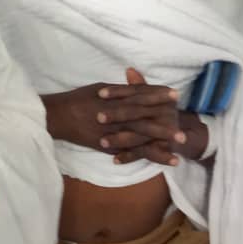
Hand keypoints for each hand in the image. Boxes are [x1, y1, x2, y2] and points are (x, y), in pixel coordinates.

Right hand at [44, 68, 204, 165]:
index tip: (174, 94)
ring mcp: (112, 130)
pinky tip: (168, 160)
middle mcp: (115, 113)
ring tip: (181, 141)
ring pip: (141, 134)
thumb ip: (120, 89)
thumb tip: (136, 83)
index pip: (139, 94)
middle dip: (164, 116)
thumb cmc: (78, 99)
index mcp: (114, 97)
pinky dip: (150, 155)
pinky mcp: (110, 144)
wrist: (59, 116)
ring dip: (162, 138)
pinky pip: (132, 151)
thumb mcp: (100, 88)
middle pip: (144, 115)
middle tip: (184, 118)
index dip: (157, 94)